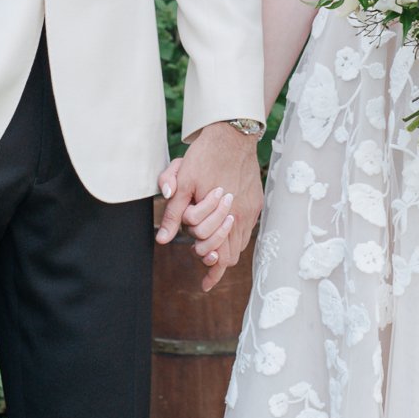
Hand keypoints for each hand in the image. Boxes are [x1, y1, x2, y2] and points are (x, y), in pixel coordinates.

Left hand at [155, 122, 261, 292]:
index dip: (211, 271)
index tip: (204, 283)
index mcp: (224, 215)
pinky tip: (223, 228)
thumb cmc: (205, 157)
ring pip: (241, 244)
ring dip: (226, 248)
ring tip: (211, 247)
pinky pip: (248, 228)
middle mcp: (242, 216)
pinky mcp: (256, 201)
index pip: (222, 258)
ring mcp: (251, 209)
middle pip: (233, 256)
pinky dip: (235, 234)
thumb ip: (174, 213)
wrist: (232, 135)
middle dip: (217, 263)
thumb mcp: (182, 183)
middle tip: (203, 261)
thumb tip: (162, 239)